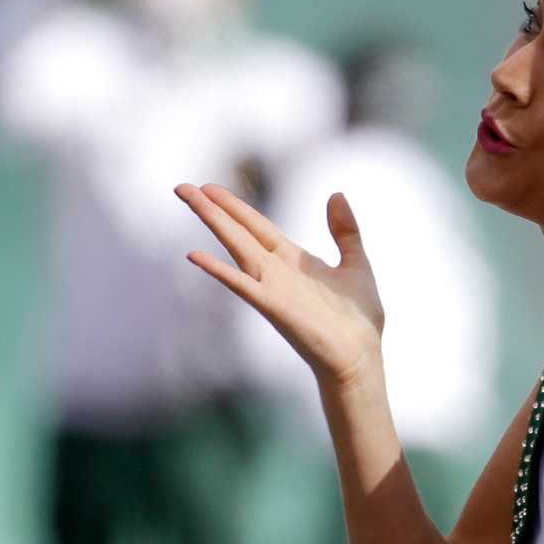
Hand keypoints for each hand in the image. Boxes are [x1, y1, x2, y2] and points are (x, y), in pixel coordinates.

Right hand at [176, 183, 385, 391]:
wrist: (361, 355)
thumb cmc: (360, 317)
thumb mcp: (356, 262)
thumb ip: (345, 231)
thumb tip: (335, 194)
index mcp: (294, 260)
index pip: (257, 226)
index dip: (235, 207)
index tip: (211, 188)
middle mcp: (277, 271)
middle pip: (239, 232)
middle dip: (212, 208)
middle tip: (183, 187)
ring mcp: (272, 287)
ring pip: (236, 246)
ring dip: (213, 221)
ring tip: (188, 198)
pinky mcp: (273, 306)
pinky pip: (242, 285)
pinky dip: (219, 270)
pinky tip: (194, 255)